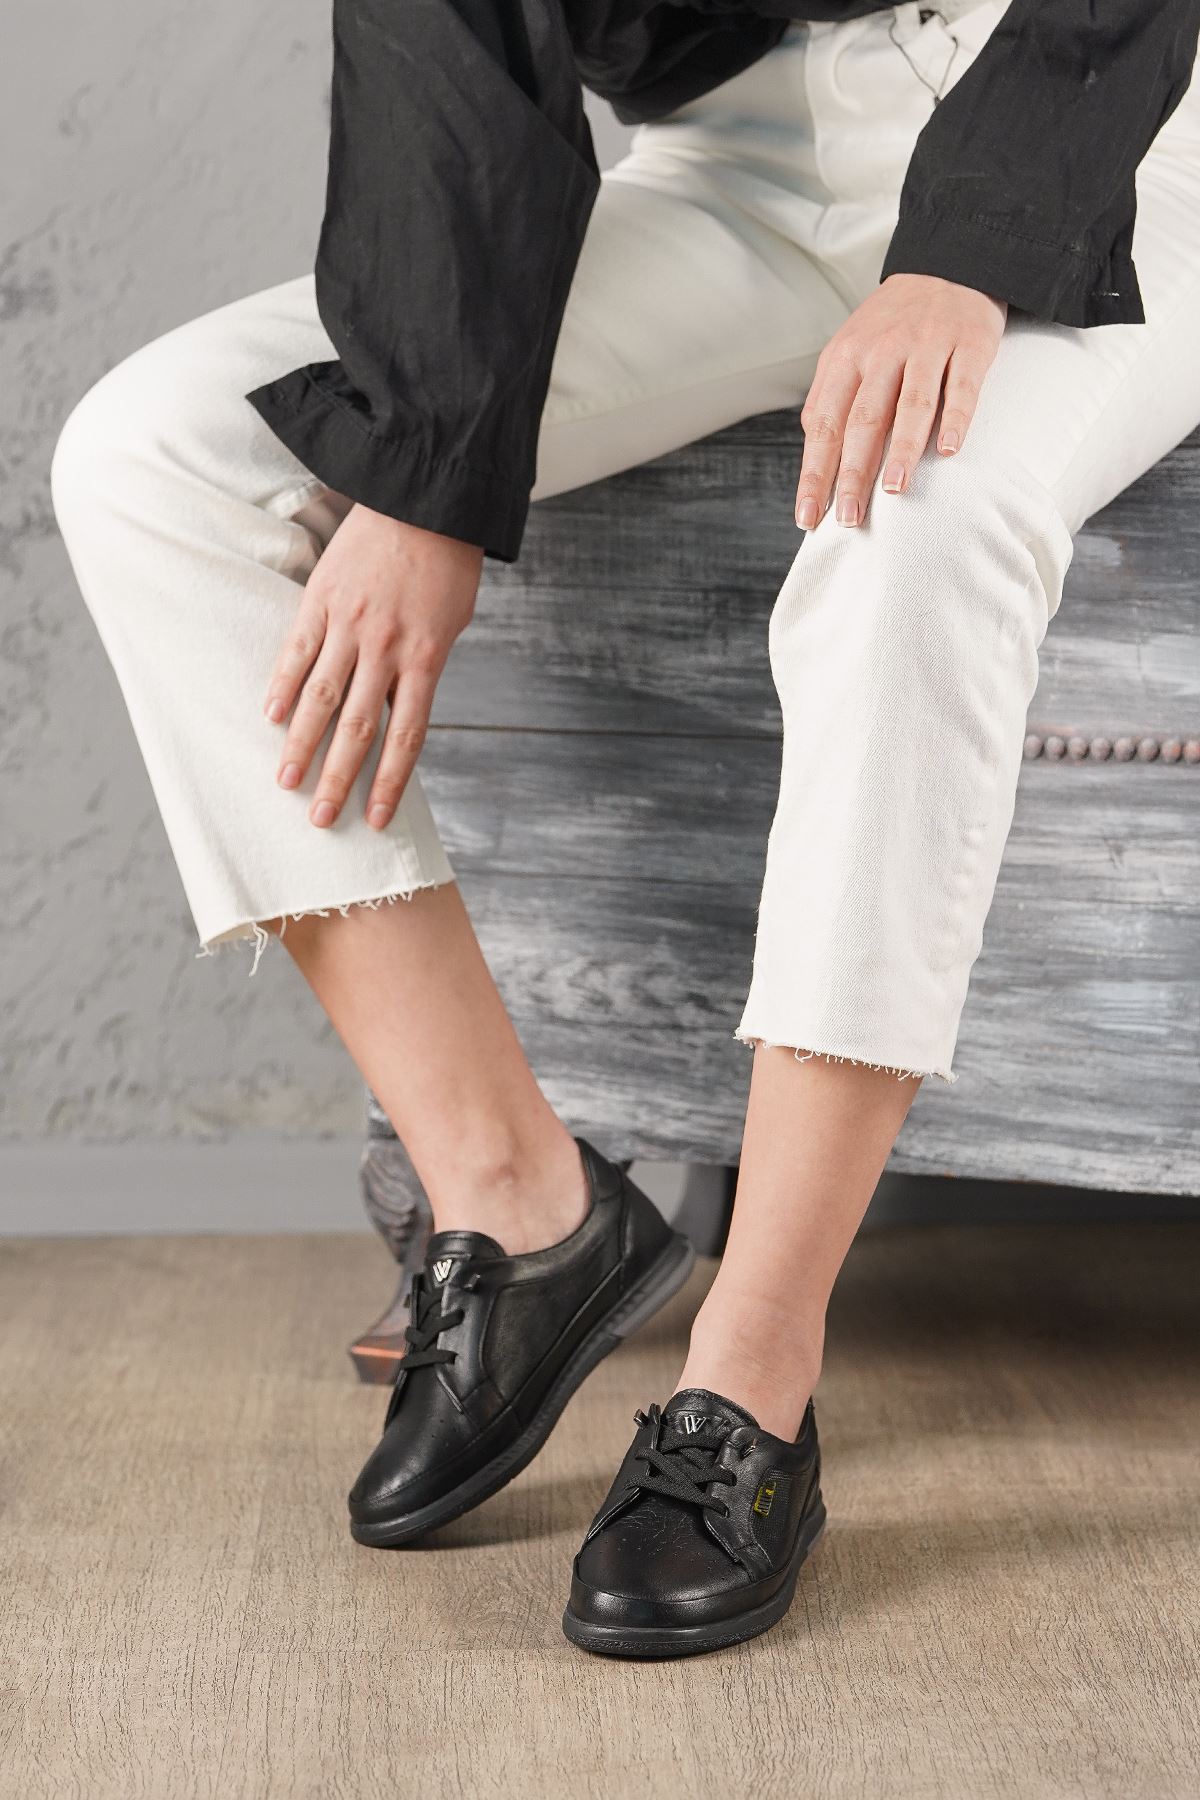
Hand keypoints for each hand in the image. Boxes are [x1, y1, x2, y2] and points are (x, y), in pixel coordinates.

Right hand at [264, 505, 482, 828]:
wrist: (424, 498)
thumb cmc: (446, 562)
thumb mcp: (451, 622)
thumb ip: (423, 666)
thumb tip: (396, 706)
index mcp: (426, 659)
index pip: (405, 737)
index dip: (388, 782)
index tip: (373, 819)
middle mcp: (385, 649)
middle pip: (356, 730)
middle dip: (337, 780)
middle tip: (320, 819)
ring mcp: (350, 625)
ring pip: (320, 698)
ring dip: (301, 746)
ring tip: (285, 781)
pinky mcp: (322, 599)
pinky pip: (297, 651)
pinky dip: (283, 687)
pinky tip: (272, 719)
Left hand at [795, 274, 1006, 529]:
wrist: (947, 263)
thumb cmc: (893, 325)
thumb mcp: (849, 352)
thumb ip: (830, 400)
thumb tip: (813, 457)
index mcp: (845, 359)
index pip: (824, 426)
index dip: (814, 475)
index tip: (808, 517)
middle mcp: (882, 352)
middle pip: (862, 421)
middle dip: (852, 474)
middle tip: (848, 518)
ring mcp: (927, 345)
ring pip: (911, 404)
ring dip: (901, 449)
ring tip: (894, 489)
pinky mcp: (969, 343)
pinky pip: (962, 386)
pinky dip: (956, 418)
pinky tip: (949, 450)